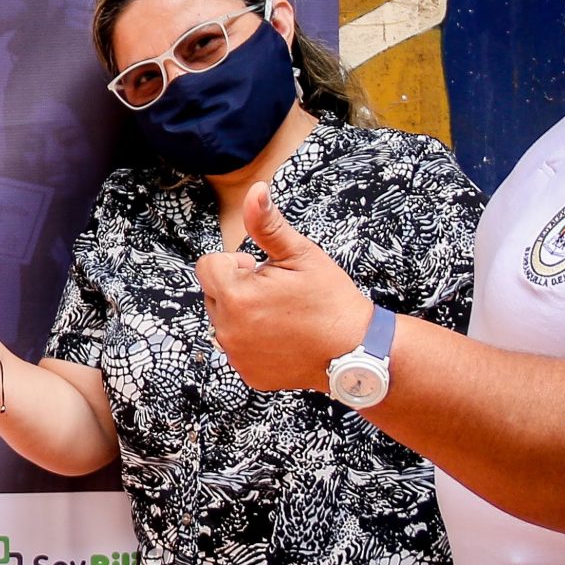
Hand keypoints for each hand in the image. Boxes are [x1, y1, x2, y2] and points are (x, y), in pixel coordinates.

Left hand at [194, 184, 370, 392]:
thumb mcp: (301, 254)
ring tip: (280, 314)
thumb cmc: (331, 300)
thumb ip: (268, 224)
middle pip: (213, 293)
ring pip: (223, 321)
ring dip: (243, 313)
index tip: (261, 269)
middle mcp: (228, 330)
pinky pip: (237, 347)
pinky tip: (282, 337)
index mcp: (236, 296)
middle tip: (276, 292)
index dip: (235, 262)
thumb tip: (255, 190)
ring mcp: (237, 356)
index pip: (208, 266)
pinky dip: (252, 339)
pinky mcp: (248, 374)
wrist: (356, 351)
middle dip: (238, 287)